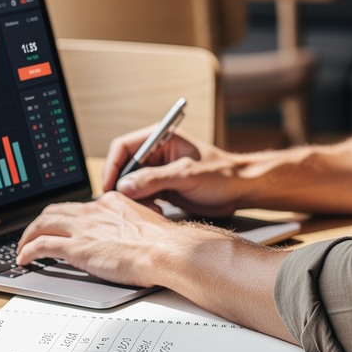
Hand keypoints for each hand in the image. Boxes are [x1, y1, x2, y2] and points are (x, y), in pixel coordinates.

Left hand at [15, 191, 209, 285]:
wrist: (166, 251)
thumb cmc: (163, 244)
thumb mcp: (145, 224)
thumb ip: (130, 225)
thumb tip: (129, 235)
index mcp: (110, 202)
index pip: (78, 207)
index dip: (65, 217)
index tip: (60, 226)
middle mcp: (93, 211)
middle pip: (55, 211)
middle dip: (40, 223)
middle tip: (33, 235)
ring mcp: (83, 228)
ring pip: (42, 224)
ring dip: (28, 236)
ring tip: (23, 248)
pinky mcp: (77, 247)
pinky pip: (41, 245)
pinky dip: (27, 251)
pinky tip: (23, 259)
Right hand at [102, 129, 247, 215]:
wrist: (241, 190)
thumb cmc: (221, 174)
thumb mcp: (187, 174)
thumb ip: (154, 179)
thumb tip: (124, 185)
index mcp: (160, 139)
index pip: (124, 147)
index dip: (112, 166)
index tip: (109, 186)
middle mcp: (156, 154)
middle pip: (124, 168)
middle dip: (123, 187)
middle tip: (125, 204)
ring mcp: (159, 173)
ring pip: (131, 186)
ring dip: (134, 200)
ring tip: (149, 209)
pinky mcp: (163, 189)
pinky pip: (142, 197)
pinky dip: (143, 206)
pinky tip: (156, 212)